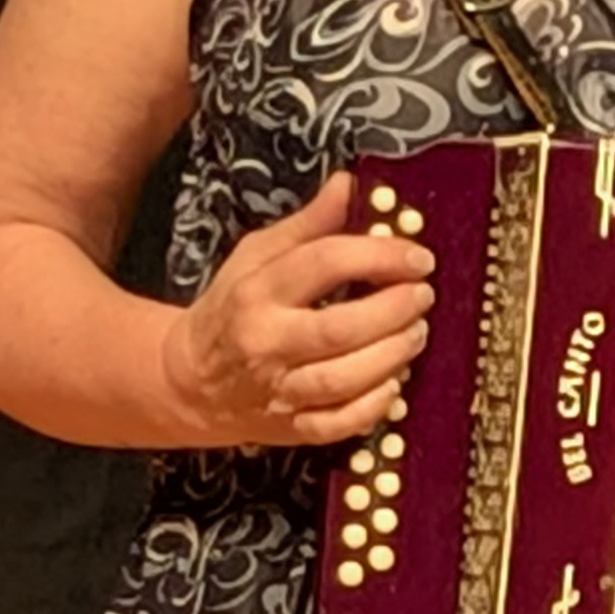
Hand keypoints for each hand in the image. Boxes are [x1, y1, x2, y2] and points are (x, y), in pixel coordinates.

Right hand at [159, 169, 432, 449]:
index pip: (324, 264)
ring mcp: (278, 390)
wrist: (191, 381)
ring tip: (416, 334)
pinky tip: (395, 383)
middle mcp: (265, 342)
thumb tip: (349, 185)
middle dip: (393, 310)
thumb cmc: (232, 309)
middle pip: (339, 328)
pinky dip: (373, 406)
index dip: (379, 256)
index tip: (418, 257)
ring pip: (343, 379)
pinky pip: (338, 424)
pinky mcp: (290, 428)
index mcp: (257, 292)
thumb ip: (306, 225)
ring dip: (391, 356)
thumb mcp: (256, 256)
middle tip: (423, 296)